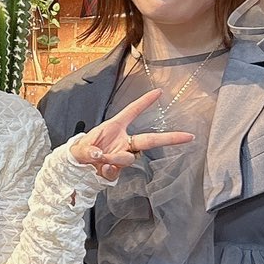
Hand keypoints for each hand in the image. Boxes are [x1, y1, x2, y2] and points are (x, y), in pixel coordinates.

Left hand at [70, 92, 194, 182]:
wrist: (76, 169)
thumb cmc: (80, 151)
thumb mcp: (80, 148)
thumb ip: (88, 151)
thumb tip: (99, 155)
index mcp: (115, 127)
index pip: (132, 112)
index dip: (145, 102)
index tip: (159, 92)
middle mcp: (123, 141)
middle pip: (150, 139)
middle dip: (170, 138)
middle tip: (187, 136)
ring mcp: (122, 156)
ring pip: (130, 158)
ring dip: (117, 159)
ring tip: (101, 160)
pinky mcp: (118, 169)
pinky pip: (118, 171)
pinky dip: (109, 171)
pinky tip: (100, 169)